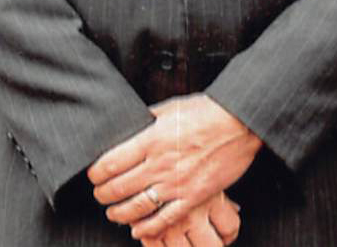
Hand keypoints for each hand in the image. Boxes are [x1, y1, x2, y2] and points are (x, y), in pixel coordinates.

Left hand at [89, 94, 261, 238]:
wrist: (241, 122)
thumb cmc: (209, 111)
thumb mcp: (172, 108)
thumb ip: (148, 120)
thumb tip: (129, 127)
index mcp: (151, 139)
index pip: (108, 164)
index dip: (95, 174)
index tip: (95, 175)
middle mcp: (160, 164)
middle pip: (116, 189)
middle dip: (102, 195)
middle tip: (101, 194)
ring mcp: (176, 183)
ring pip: (134, 208)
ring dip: (118, 214)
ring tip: (114, 212)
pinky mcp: (193, 196)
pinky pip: (163, 219)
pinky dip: (146, 228)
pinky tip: (138, 228)